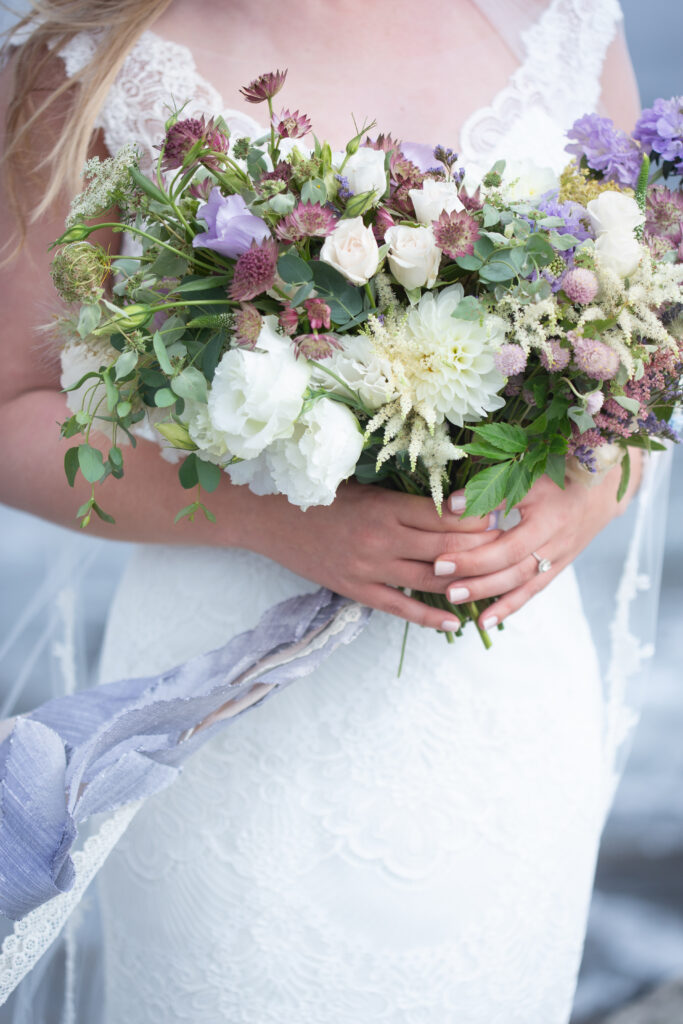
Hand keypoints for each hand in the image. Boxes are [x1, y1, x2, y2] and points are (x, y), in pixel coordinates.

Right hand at [240, 480, 500, 629]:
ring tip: (495, 584)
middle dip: (482, 549)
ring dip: (464, 583)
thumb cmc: (320, 494)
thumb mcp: (364, 485)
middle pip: (446, 549)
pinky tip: (455, 622)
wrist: (271, 517)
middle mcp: (383, 539)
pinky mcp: (357, 589)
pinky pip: (401, 607)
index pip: (444, 516)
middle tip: (511, 547)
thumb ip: (402, 495)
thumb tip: (449, 498)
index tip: (503, 514)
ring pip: (429, 579)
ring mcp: (370, 568)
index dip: (478, 517)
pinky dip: (430, 616)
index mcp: (386, 506)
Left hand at [432, 454, 641, 629]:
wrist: (603, 489)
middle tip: (441, 581)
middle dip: (476, 577)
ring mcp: (558, 558)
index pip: (509, 544)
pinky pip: (532, 591)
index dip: (476, 555)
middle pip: (513, 567)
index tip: (441, 558)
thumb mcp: (531, 476)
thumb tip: (452, 506)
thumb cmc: (562, 475)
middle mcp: (556, 542)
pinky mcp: (557, 568)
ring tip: (453, 600)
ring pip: (522, 583)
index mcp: (549, 518)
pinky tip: (485, 621)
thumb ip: (494, 492)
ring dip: (488, 594)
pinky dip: (509, 607)